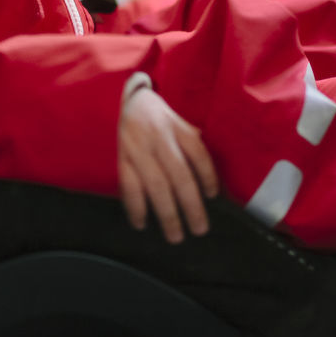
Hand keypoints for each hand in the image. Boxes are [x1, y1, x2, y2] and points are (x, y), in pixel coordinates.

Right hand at [118, 87, 218, 242]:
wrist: (130, 100)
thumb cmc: (162, 117)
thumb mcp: (182, 122)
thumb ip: (194, 145)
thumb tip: (212, 182)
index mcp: (178, 126)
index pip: (198, 153)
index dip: (208, 175)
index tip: (214, 196)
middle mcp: (159, 137)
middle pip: (179, 174)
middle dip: (191, 205)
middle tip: (200, 229)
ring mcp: (139, 149)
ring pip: (155, 184)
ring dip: (166, 213)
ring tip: (175, 236)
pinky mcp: (121, 158)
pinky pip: (128, 186)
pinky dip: (135, 207)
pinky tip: (141, 224)